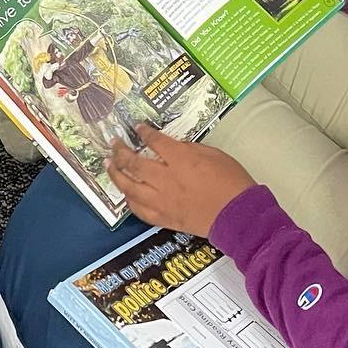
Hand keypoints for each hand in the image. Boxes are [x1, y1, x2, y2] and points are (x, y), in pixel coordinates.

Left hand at [108, 126, 255, 235]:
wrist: (239, 216)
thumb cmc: (231, 182)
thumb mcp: (213, 154)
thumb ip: (189, 149)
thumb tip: (173, 147)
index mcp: (180, 160)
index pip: (154, 142)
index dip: (144, 132)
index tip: (137, 127)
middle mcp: (166, 180)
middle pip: (134, 164)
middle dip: (120, 151)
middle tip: (113, 143)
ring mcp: (163, 202)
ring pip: (130, 188)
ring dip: (116, 175)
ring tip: (109, 166)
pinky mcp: (165, 219)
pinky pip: (140, 211)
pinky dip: (130, 201)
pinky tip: (126, 194)